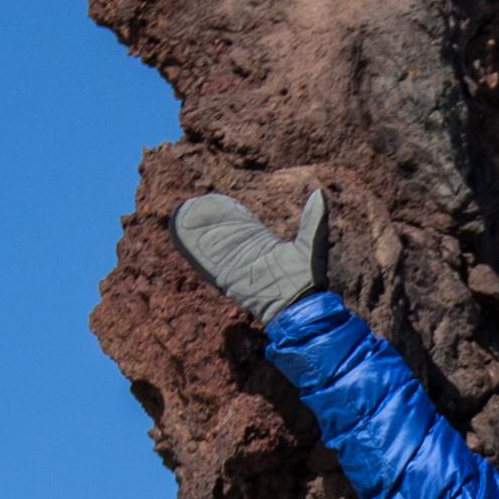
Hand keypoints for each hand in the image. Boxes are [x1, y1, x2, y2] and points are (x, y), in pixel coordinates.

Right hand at [173, 187, 330, 323]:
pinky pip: (204, 262)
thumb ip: (314, 219)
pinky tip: (179, 233)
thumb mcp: (311, 243)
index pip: (243, 228)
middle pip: (221, 235)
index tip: (217, 199)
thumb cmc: (307, 280)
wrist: (298, 306)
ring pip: (210, 246)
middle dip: (207, 221)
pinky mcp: (226, 279)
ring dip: (195, 232)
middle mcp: (247, 258)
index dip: (230, 214)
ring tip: (180, 213)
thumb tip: (320, 192)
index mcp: (264, 247)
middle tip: (193, 204)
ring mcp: (235, 268)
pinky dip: (190, 248)